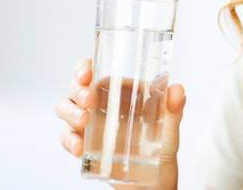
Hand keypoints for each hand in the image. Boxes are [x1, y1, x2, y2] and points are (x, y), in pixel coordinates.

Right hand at [55, 58, 186, 189]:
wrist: (154, 175)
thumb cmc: (161, 141)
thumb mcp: (170, 123)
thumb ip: (174, 106)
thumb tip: (177, 89)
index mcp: (118, 88)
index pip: (94, 69)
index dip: (84, 68)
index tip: (87, 73)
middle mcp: (100, 102)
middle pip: (75, 87)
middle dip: (77, 90)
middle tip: (89, 100)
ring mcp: (88, 122)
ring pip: (64, 108)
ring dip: (70, 112)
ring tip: (84, 121)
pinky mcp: (82, 143)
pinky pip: (66, 137)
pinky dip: (69, 140)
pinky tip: (80, 147)